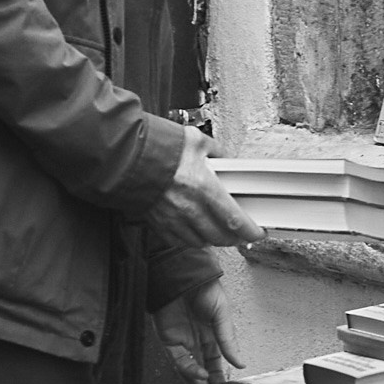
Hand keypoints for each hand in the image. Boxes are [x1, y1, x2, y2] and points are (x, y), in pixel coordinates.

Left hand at [151, 279, 241, 383]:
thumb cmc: (205, 287)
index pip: (216, 362)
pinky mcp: (168, 339)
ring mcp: (182, 340)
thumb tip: (240, 362)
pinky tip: (198, 375)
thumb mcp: (222, 314)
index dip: (221, 377)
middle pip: (202, 370)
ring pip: (189, 370)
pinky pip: (178, 359)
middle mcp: (196, 340)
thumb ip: (228, 340)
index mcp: (212, 334)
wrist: (184, 272)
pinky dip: (188, 369)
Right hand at [156, 127, 263, 252]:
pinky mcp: (159, 224)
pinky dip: (193, 239)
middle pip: (220, 236)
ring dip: (214, 240)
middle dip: (234, 238)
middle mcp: (189, 206)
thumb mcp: (195, 141)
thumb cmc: (160, 147)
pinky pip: (181, 241)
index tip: (257, 232)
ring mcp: (173, 218)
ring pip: (201, 242)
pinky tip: (197, 231)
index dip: (249, 231)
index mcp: (202, 186)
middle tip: (240, 233)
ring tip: (220, 231)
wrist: (126, 157)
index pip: (234, 219)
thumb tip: (227, 159)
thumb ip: (216, 151)